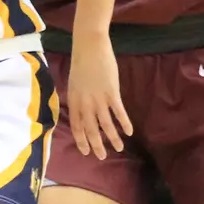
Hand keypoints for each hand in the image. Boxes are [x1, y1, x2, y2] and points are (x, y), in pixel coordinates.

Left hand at [65, 36, 131, 159]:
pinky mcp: (112, 93)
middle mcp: (85, 103)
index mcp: (74, 101)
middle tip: (102, 156)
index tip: (86, 151)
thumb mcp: (74, 83)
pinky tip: (129, 132)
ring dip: (113, 138)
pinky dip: (124, 123)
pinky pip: (118, 112)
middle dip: (97, 145)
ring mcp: (98, 99)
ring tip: (119, 148)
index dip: (81, 140)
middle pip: (90, 129)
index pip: (76, 126)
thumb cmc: (81, 62)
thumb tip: (82, 110)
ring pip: (106, 124)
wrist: (90, 47)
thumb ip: (78, 98)